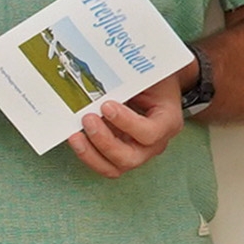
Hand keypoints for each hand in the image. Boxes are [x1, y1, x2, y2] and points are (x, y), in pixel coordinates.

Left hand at [67, 73, 186, 178]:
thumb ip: (131, 82)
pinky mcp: (121, 153)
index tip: (106, 106)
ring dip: (90, 153)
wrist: (160, 88)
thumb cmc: (157, 81)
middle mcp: (155, 144)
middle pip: (130, 158)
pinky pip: (103, 162)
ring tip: (75, 135)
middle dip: (104, 142)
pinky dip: (87, 152)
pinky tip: (76, 137)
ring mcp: (138, 152)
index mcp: (168, 122)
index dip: (126, 123)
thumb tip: (101, 83)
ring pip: (114, 167)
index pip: (149, 133)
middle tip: (88, 120)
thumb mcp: (150, 76)